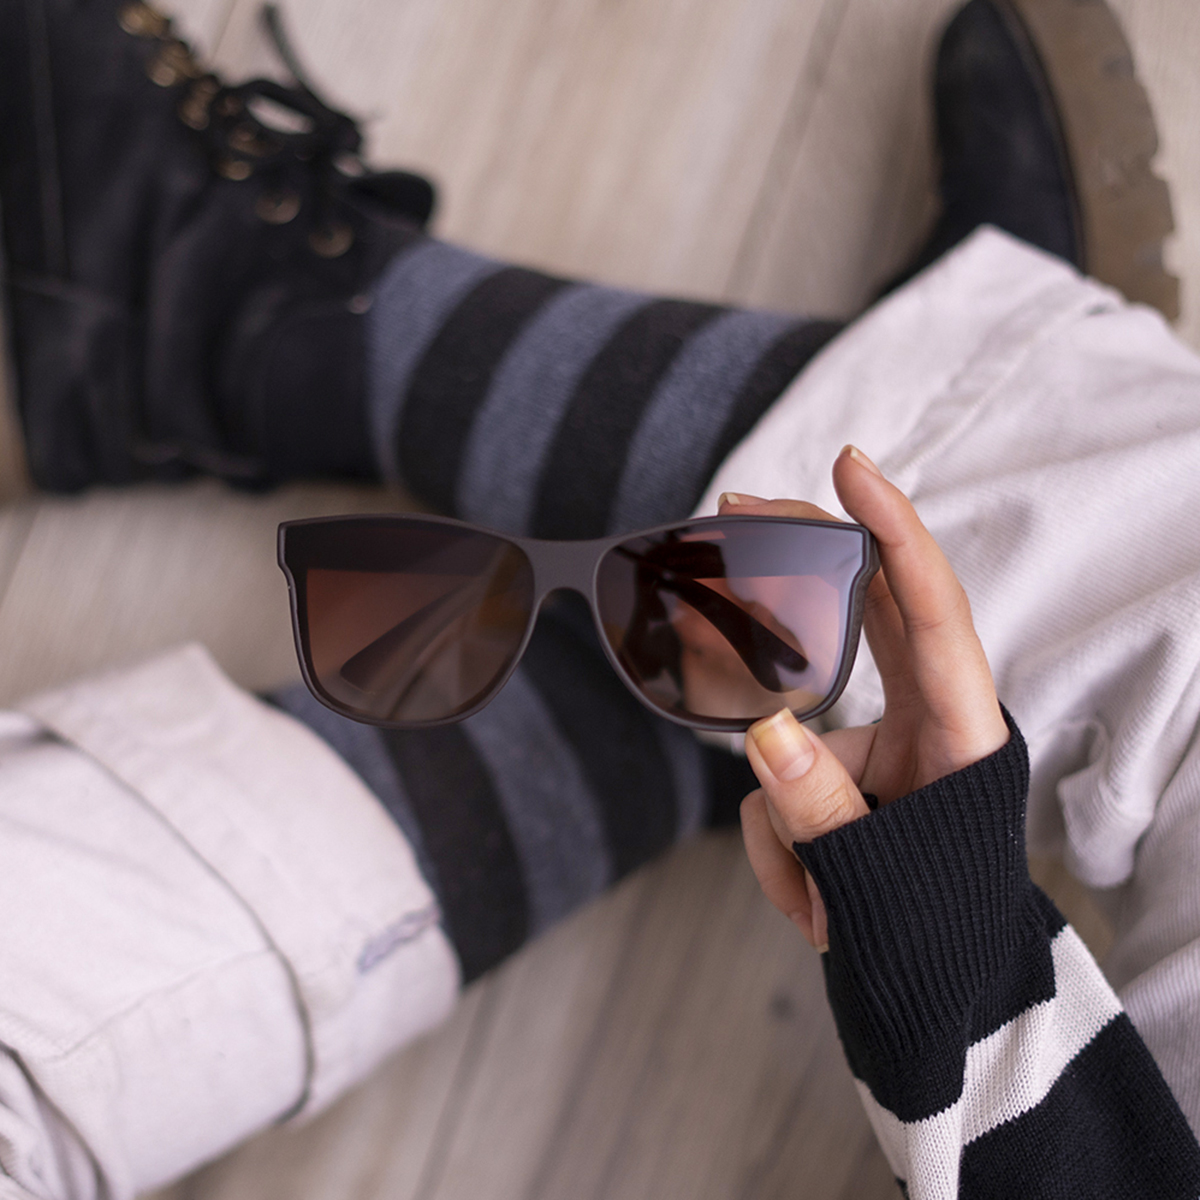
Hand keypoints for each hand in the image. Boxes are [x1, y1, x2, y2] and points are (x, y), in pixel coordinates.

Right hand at [733, 445, 1008, 949]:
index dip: (893, 531)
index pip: (929, 609)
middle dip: (806, 564)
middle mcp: (927, 721)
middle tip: (741, 511)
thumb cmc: (938, 936)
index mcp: (964, 733)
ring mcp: (881, 745)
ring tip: (809, 896)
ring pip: (798, 718)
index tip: (850, 468)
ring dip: (781, 809)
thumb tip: (765, 736)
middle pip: (867, 611)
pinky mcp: (839, 774)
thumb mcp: (881, 883)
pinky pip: (777, 777)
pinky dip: (775, 841)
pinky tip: (806, 899)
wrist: (940, 996)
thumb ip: (820, 811)